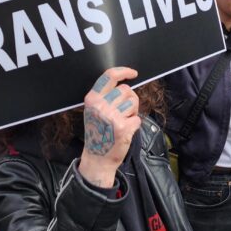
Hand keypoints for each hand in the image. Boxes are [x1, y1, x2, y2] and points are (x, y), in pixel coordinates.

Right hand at [78, 67, 140, 187]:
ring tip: (123, 122)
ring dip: (133, 112)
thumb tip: (126, 84)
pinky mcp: (123, 127)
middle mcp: (101, 105)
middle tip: (123, 113)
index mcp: (92, 99)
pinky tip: (125, 132)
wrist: (97, 158)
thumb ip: (105, 96)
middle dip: (130, 99)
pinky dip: (135, 125)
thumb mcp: (93, 111)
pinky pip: (138, 118)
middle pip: (126, 90)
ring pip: (133, 102)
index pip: (109, 76)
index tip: (133, 73)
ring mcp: (112, 116)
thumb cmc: (98, 133)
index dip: (124, 71)